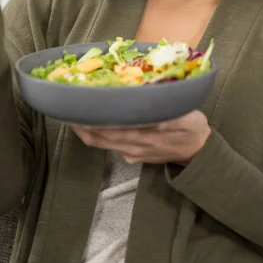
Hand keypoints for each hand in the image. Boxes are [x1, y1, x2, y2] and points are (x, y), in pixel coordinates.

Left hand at [69, 110, 210, 164]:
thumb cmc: (192, 131)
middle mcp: (132, 146)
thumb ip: (172, 120)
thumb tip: (155, 119)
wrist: (198, 154)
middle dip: (79, 125)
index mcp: (143, 137)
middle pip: (97, 138)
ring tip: (71, 114)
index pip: (108, 130)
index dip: (89, 122)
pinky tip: (92, 121)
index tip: (75, 109)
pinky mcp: (132, 153)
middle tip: (63, 108)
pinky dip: (96, 134)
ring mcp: (130, 151)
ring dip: (84, 130)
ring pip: (100, 143)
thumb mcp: (189, 121)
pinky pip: (108, 144)